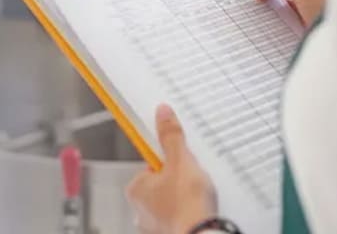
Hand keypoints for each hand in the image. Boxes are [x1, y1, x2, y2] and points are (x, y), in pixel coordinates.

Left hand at [126, 105, 216, 233]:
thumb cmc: (187, 204)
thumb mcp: (181, 161)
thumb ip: (171, 136)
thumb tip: (162, 114)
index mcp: (136, 189)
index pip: (151, 166)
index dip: (169, 161)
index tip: (182, 160)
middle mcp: (140, 209)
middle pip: (162, 183)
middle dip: (178, 180)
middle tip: (194, 178)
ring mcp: (155, 224)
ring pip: (171, 202)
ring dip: (185, 198)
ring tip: (200, 195)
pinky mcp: (171, 232)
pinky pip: (180, 217)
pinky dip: (189, 213)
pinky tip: (200, 210)